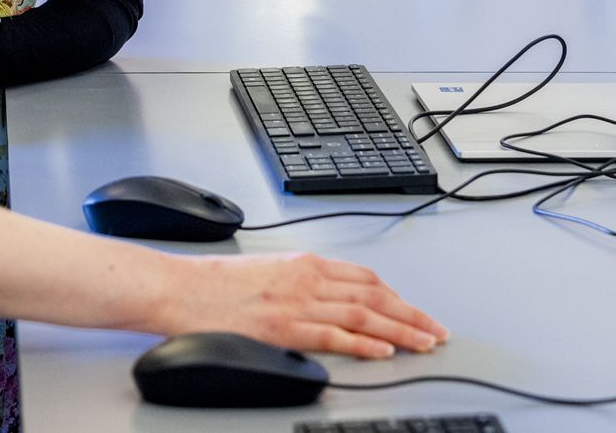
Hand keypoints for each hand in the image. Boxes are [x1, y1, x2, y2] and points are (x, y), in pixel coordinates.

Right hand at [160, 253, 446, 361]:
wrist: (178, 288)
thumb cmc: (214, 284)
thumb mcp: (268, 270)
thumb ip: (300, 281)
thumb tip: (326, 299)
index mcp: (305, 263)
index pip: (365, 278)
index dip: (398, 297)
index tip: (417, 312)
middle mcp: (307, 278)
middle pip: (374, 295)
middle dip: (411, 314)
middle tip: (436, 331)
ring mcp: (297, 303)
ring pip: (363, 315)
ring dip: (401, 330)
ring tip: (424, 344)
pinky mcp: (284, 328)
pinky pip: (334, 336)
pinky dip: (364, 344)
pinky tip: (383, 352)